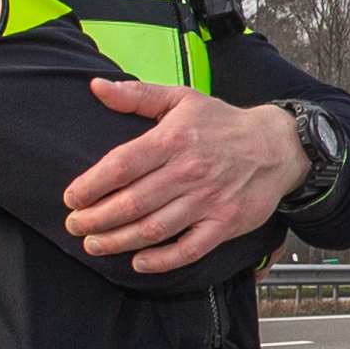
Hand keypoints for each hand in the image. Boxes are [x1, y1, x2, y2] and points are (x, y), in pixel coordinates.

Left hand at [62, 79, 309, 273]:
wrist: (278, 145)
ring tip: (94, 245)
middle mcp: (188, 171)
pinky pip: (189, 249)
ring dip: (118, 241)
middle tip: (75, 226)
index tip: (71, 198)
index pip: (121, 165)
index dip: (90, 185)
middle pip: (131, 202)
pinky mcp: (225, 223)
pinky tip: (138, 262)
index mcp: (173, 139)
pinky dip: (162, 260)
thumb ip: (137, 94)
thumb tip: (96, 86)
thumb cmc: (223, 123)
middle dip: (96, 219)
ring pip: (153, 228)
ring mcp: (208, 201)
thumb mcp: (181, 99)